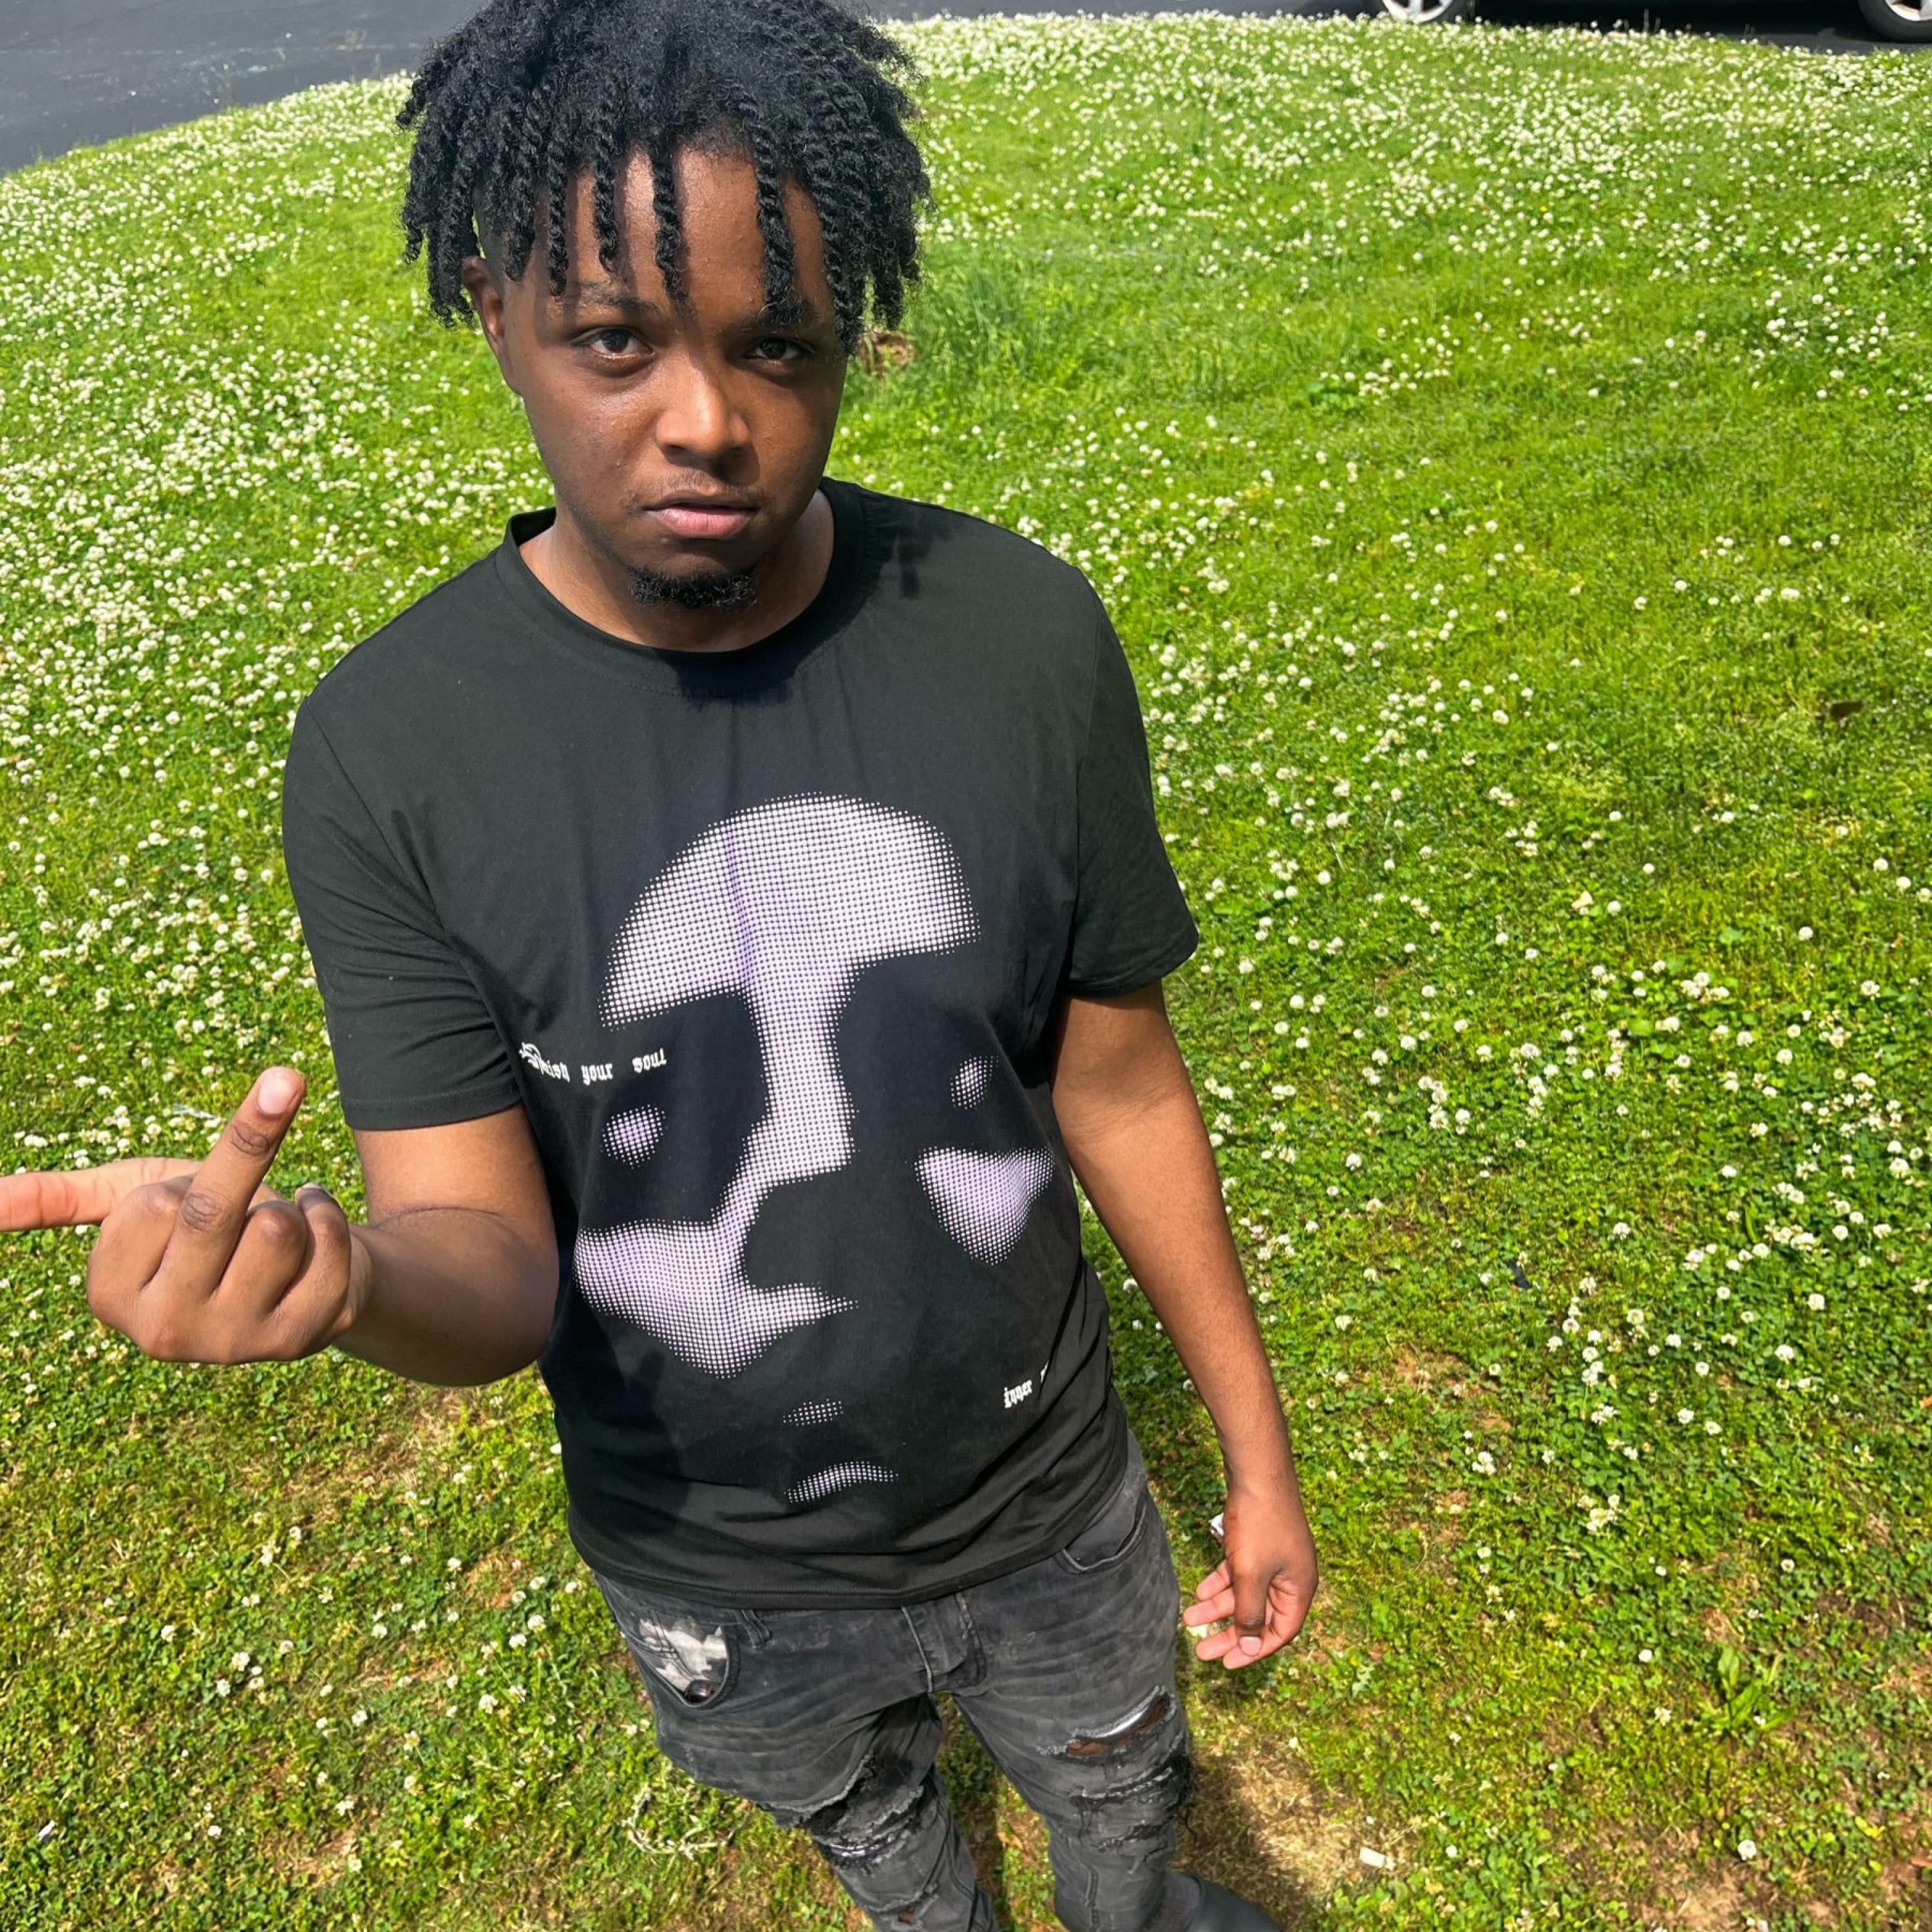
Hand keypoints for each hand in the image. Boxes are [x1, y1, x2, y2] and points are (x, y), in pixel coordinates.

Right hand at [0, 1066, 368, 1364]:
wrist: (302, 1261)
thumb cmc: (209, 1224)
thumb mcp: (133, 1200)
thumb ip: (59, 1197)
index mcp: (109, 1297)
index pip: (157, 1203)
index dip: (188, 1179)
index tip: (192, 1204)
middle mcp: (164, 1334)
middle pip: (213, 1212)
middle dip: (244, 1171)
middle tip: (247, 1191)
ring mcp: (235, 1345)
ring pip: (276, 1227)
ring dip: (288, 1205)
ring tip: (275, 1227)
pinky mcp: (302, 1339)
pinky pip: (330, 1245)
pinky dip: (331, 1216)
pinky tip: (316, 1235)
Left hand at [1182, 1470, 1318, 1667]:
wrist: (1256, 1472)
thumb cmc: (1260, 1524)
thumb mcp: (1251, 1575)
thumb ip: (1250, 1613)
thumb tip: (1251, 1647)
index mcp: (1299, 1588)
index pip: (1280, 1632)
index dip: (1254, 1650)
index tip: (1227, 1663)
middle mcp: (1290, 1576)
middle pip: (1259, 1615)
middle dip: (1230, 1633)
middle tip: (1203, 1649)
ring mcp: (1274, 1557)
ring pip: (1244, 1592)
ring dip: (1218, 1606)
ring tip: (1189, 1618)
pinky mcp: (1258, 1542)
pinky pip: (1239, 1572)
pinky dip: (1220, 1582)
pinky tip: (1199, 1591)